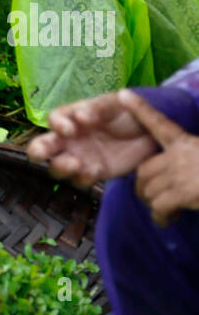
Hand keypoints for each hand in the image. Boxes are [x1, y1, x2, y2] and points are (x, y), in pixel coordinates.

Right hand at [28, 90, 158, 186]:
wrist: (152, 133)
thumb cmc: (129, 111)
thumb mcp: (116, 103)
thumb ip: (99, 108)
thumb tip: (80, 117)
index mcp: (73, 116)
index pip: (54, 119)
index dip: (57, 125)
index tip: (70, 130)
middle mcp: (70, 138)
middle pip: (43, 146)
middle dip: (37, 151)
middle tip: (42, 155)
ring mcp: (80, 157)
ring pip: (57, 167)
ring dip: (61, 167)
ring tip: (77, 164)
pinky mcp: (94, 172)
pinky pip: (80, 179)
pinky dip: (84, 177)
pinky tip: (97, 169)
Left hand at [129, 92, 198, 225]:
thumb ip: (190, 154)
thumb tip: (180, 168)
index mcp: (185, 141)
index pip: (158, 122)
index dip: (140, 108)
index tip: (123, 94)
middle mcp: (178, 155)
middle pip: (144, 170)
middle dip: (143, 186)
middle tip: (150, 196)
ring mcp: (179, 174)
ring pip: (149, 190)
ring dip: (152, 203)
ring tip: (164, 211)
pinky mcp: (182, 193)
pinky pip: (159, 207)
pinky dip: (161, 217)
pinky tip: (168, 220)